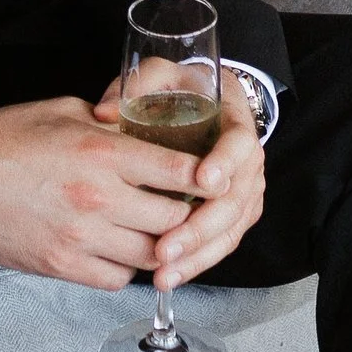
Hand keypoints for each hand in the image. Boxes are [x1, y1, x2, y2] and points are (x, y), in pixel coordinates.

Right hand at [0, 84, 264, 290]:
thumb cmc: (4, 138)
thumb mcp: (65, 113)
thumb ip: (111, 126)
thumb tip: (146, 135)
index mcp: (102, 151)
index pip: (179, 170)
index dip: (205, 177)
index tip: (215, 179)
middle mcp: (98, 197)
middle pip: (175, 220)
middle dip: (186, 215)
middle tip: (187, 209)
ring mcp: (80, 236)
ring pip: (150, 255)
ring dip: (157, 246)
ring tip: (152, 232)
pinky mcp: (60, 265)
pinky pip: (115, 278)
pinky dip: (124, 268)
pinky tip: (117, 249)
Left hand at [93, 70, 266, 288]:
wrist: (208, 105)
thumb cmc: (182, 91)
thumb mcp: (163, 76)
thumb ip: (138, 86)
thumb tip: (105, 113)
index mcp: (235, 122)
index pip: (240, 143)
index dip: (225, 161)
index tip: (203, 178)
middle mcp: (247, 162)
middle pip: (236, 200)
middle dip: (202, 227)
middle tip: (167, 246)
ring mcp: (244, 191)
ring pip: (230, 229)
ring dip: (198, 254)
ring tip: (164, 272)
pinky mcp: (234, 214)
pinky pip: (222, 243)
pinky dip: (198, 262)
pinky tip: (171, 276)